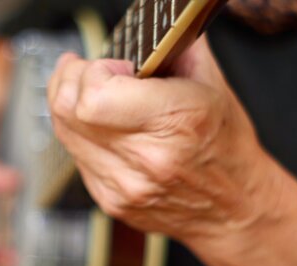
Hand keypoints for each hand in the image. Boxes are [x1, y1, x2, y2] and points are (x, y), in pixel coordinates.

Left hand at [48, 36, 280, 245]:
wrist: (232, 209)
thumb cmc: (227, 149)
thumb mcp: (214, 87)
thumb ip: (177, 47)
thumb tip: (151, 25)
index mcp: (178, 121)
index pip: (94, 95)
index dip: (94, 72)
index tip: (113, 67)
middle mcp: (147, 159)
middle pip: (68, 111)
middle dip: (71, 80)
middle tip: (89, 72)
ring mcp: (125, 185)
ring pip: (64, 133)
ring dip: (70, 106)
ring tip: (93, 95)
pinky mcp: (111, 200)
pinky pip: (75, 156)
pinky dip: (81, 135)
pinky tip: (103, 128)